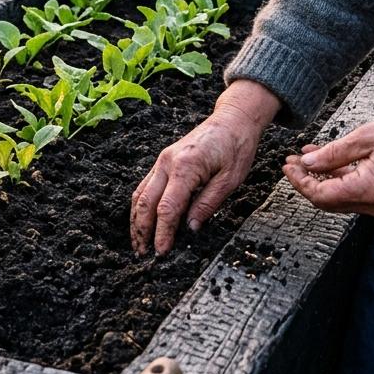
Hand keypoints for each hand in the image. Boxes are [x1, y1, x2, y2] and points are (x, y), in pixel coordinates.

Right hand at [131, 81, 279, 254]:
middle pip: (146, 202)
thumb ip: (208, 203)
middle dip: (142, 230)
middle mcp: (167, 162)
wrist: (233, 119)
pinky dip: (141, 205)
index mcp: (185, 167)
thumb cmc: (236, 146)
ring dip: (136, 220)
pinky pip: (146, 185)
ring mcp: (162, 160)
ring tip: (139, 243)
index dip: (162, 233)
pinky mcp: (163, 160)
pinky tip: (143, 220)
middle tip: (144, 254)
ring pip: (140, 193)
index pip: (167, 208)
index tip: (162, 252)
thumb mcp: (231, 179)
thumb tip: (191, 228)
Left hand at [283, 102, 373, 216]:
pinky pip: (356, 193)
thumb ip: (334, 153)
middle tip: (291, 162)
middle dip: (307, 182)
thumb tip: (307, 164)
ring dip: (322, 180)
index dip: (300, 181)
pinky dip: (339, 179)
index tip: (287, 164)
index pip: (320, 195)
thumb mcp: (366, 137)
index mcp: (368, 190)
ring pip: (341, 198)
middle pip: (328, 201)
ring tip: (305, 158)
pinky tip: (327, 161)